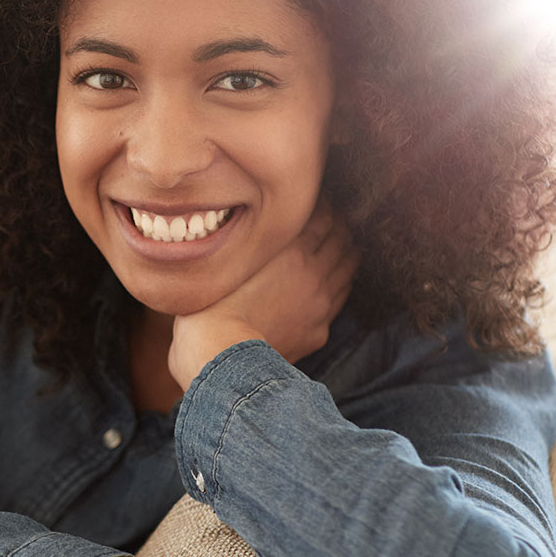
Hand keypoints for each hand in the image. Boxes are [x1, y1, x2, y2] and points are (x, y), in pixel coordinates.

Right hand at [168, 196, 358, 388]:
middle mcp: (313, 274)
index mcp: (291, 251)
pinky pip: (339, 299)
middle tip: (330, 218)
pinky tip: (330, 281)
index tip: (313, 198)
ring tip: (337, 244)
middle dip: (339, 225)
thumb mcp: (225, 262)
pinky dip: (339, 283)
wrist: (218, 358)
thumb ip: (250, 241)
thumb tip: (257, 225)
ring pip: (348, 268)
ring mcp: (320, 304)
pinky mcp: (319, 330)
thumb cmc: (207, 308)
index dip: (322, 203)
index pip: (323, 215)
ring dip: (346, 252)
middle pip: (342, 238)